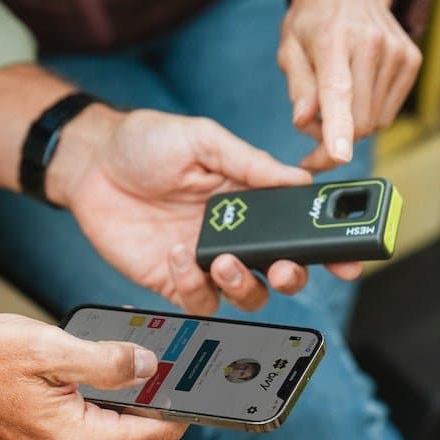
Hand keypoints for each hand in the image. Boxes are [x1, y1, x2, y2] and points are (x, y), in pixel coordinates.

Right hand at [0, 314, 185, 439]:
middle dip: (144, 383)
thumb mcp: (52, 349)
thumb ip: (109, 361)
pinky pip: (92, 419)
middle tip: (140, 342)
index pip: (160, 429)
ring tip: (98, 347)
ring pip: (115, 418)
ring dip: (116, 384)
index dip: (182, 396)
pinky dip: (95, 391)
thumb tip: (151, 366)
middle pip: (140, 422)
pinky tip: (79, 363)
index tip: (195, 368)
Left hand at [47, 106, 362, 315]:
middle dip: (291, 277)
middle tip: (281, 269)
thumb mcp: (203, 138)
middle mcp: (233, 234)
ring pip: (245, 296)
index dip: (329, 248)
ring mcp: (204, 260)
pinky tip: (176, 256)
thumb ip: (250, 163)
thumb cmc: (146, 142)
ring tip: (222, 261)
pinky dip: (194, 286)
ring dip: (243, 286)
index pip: (299, 228)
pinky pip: (198, 300)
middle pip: (280, 272)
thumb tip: (299, 182)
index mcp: (250, 199)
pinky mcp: (171, 280)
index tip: (349, 261)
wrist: (90, 163)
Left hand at [278, 0, 422, 170]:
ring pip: (374, 122)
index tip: (338, 156)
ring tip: (332, 102)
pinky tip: (354, 93)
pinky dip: (367, 114)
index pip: (338, 91)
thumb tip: (303, 120)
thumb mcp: (290, 47)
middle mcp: (371, 44)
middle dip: (331, 140)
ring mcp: (397, 52)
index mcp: (333, 40)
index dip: (337, 128)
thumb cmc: (314, 20)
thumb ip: (298, 86)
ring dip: (349, 126)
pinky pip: (387, 112)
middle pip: (358, 121)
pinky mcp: (411, 61)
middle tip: (311, 128)